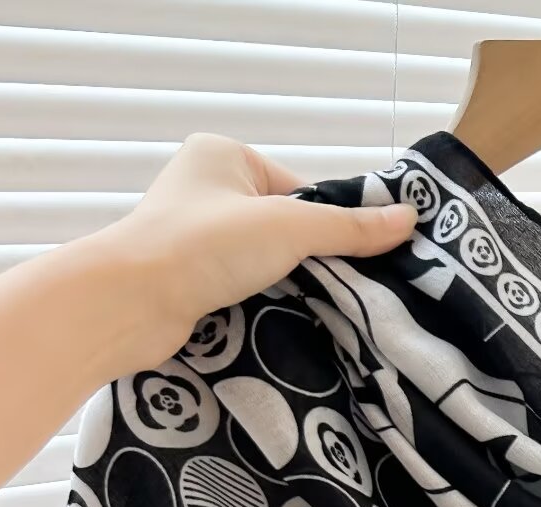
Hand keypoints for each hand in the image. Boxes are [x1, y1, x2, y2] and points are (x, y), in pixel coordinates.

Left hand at [83, 133, 418, 372]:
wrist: (132, 302)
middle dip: (312, 257)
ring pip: (265, 258)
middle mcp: (206, 187)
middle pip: (286, 225)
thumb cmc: (205, 245)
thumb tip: (409, 220)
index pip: (301, 190)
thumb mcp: (289, 228)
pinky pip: (243, 284)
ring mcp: (194, 233)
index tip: (361, 260)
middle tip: (348, 289)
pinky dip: (263, 300)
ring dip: (289, 282)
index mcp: (225, 155)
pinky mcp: (188, 276)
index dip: (332, 225)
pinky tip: (282, 318)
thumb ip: (349, 228)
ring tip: (317, 307)